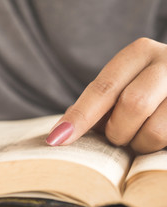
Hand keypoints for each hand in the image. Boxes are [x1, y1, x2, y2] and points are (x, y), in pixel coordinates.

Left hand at [46, 38, 166, 153]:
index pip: (103, 88)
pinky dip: (154, 148)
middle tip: (116, 136)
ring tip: (138, 137)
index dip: (79, 117)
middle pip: (132, 105)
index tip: (57, 139)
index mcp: (139, 53)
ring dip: (138, 144)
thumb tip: (61, 132)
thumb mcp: (121, 86)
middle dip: (117, 131)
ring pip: (155, 130)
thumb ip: (96, 104)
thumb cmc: (144, 88)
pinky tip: (153, 137)